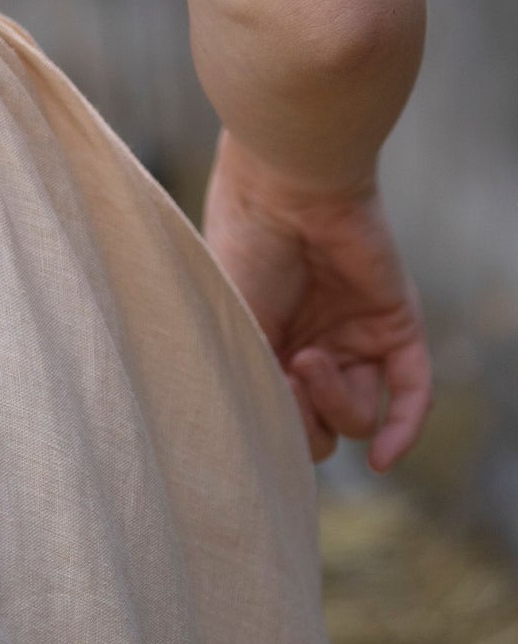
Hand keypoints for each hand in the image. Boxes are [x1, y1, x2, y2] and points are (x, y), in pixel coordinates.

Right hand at [203, 132, 431, 471]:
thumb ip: (249, 384)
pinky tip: (386, 459)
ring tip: (309, 357)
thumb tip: (263, 450)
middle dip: (303, 418)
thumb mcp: (230, 324)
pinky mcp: (396, 324)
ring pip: (360, 416)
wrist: (284, 183)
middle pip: (322, 428)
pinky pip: (411, 394)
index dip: (272, 426)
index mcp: (267, 345)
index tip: (253, 403)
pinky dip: (404, 431)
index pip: (281, 418)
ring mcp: (356, 337)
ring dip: (335, 402)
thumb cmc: (241, 245)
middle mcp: (312, 345)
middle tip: (284, 374)